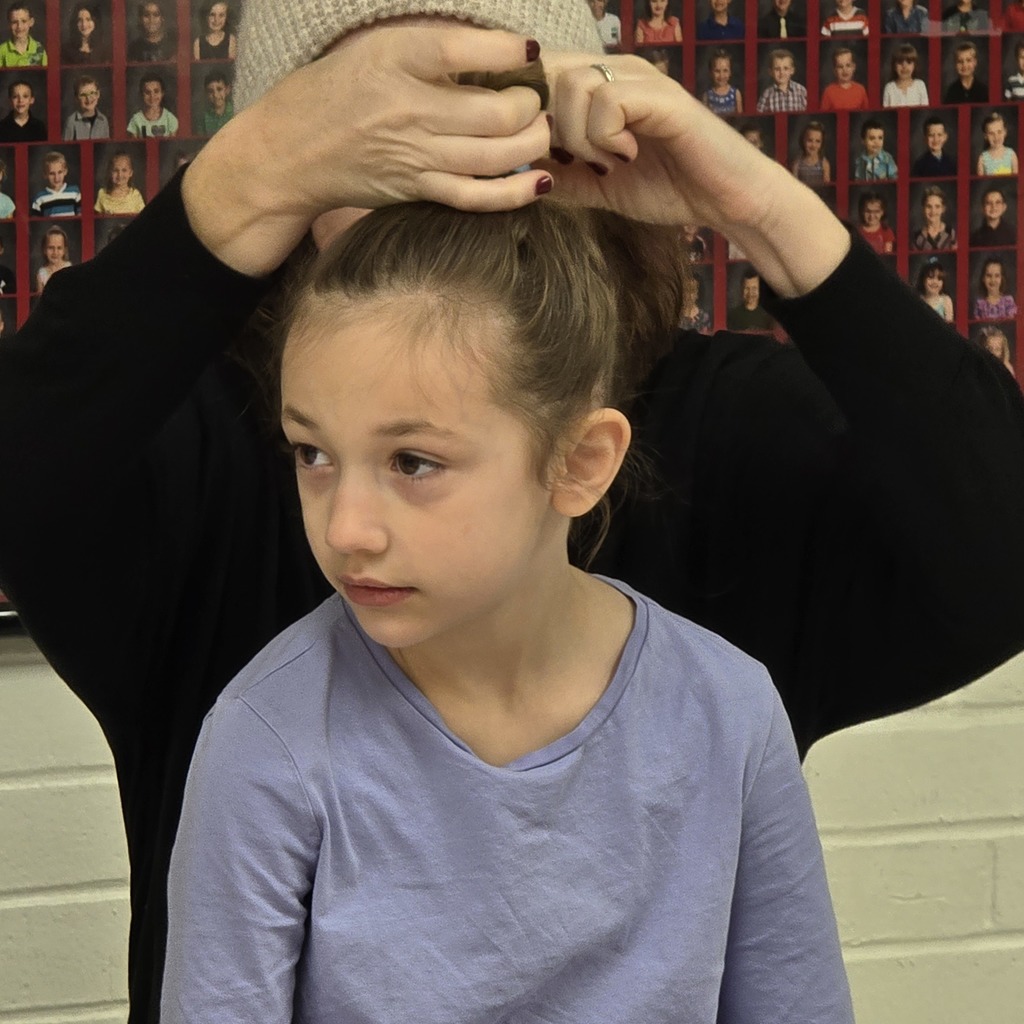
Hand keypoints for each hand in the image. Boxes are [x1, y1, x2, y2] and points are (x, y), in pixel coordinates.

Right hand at [184, 20, 552, 275]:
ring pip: (496, 156)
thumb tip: (496, 53)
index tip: (527, 52)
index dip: (508, 51)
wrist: (290, 153)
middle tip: (532, 100)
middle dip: (529, 106)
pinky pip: (478, 197)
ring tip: (538, 131)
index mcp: (394, 58)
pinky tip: (538, 180)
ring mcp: (416, 156)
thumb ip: (431, 50)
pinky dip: (515, 192)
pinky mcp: (418, 190)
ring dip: (531, 144)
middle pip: (496, 113)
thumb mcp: (375, 49)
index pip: (464, 48)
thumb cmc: (335, 92)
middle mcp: (408, 109)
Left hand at [539, 54, 849, 296]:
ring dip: (579, 136)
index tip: (541, 153)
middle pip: (546, 75)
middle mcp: (616, 70)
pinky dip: (606, 137)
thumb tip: (516, 169)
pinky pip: (608, 101)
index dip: (526, 111)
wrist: (725, 199)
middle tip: (577, 162)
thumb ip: (560, 174)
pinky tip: (627, 156)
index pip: (539, 73)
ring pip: (573, 85)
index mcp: (598, 85)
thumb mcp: (597, 187)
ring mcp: (640, 79)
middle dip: (548, 129)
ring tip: (607, 161)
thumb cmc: (667, 187)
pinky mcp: (662, 96)